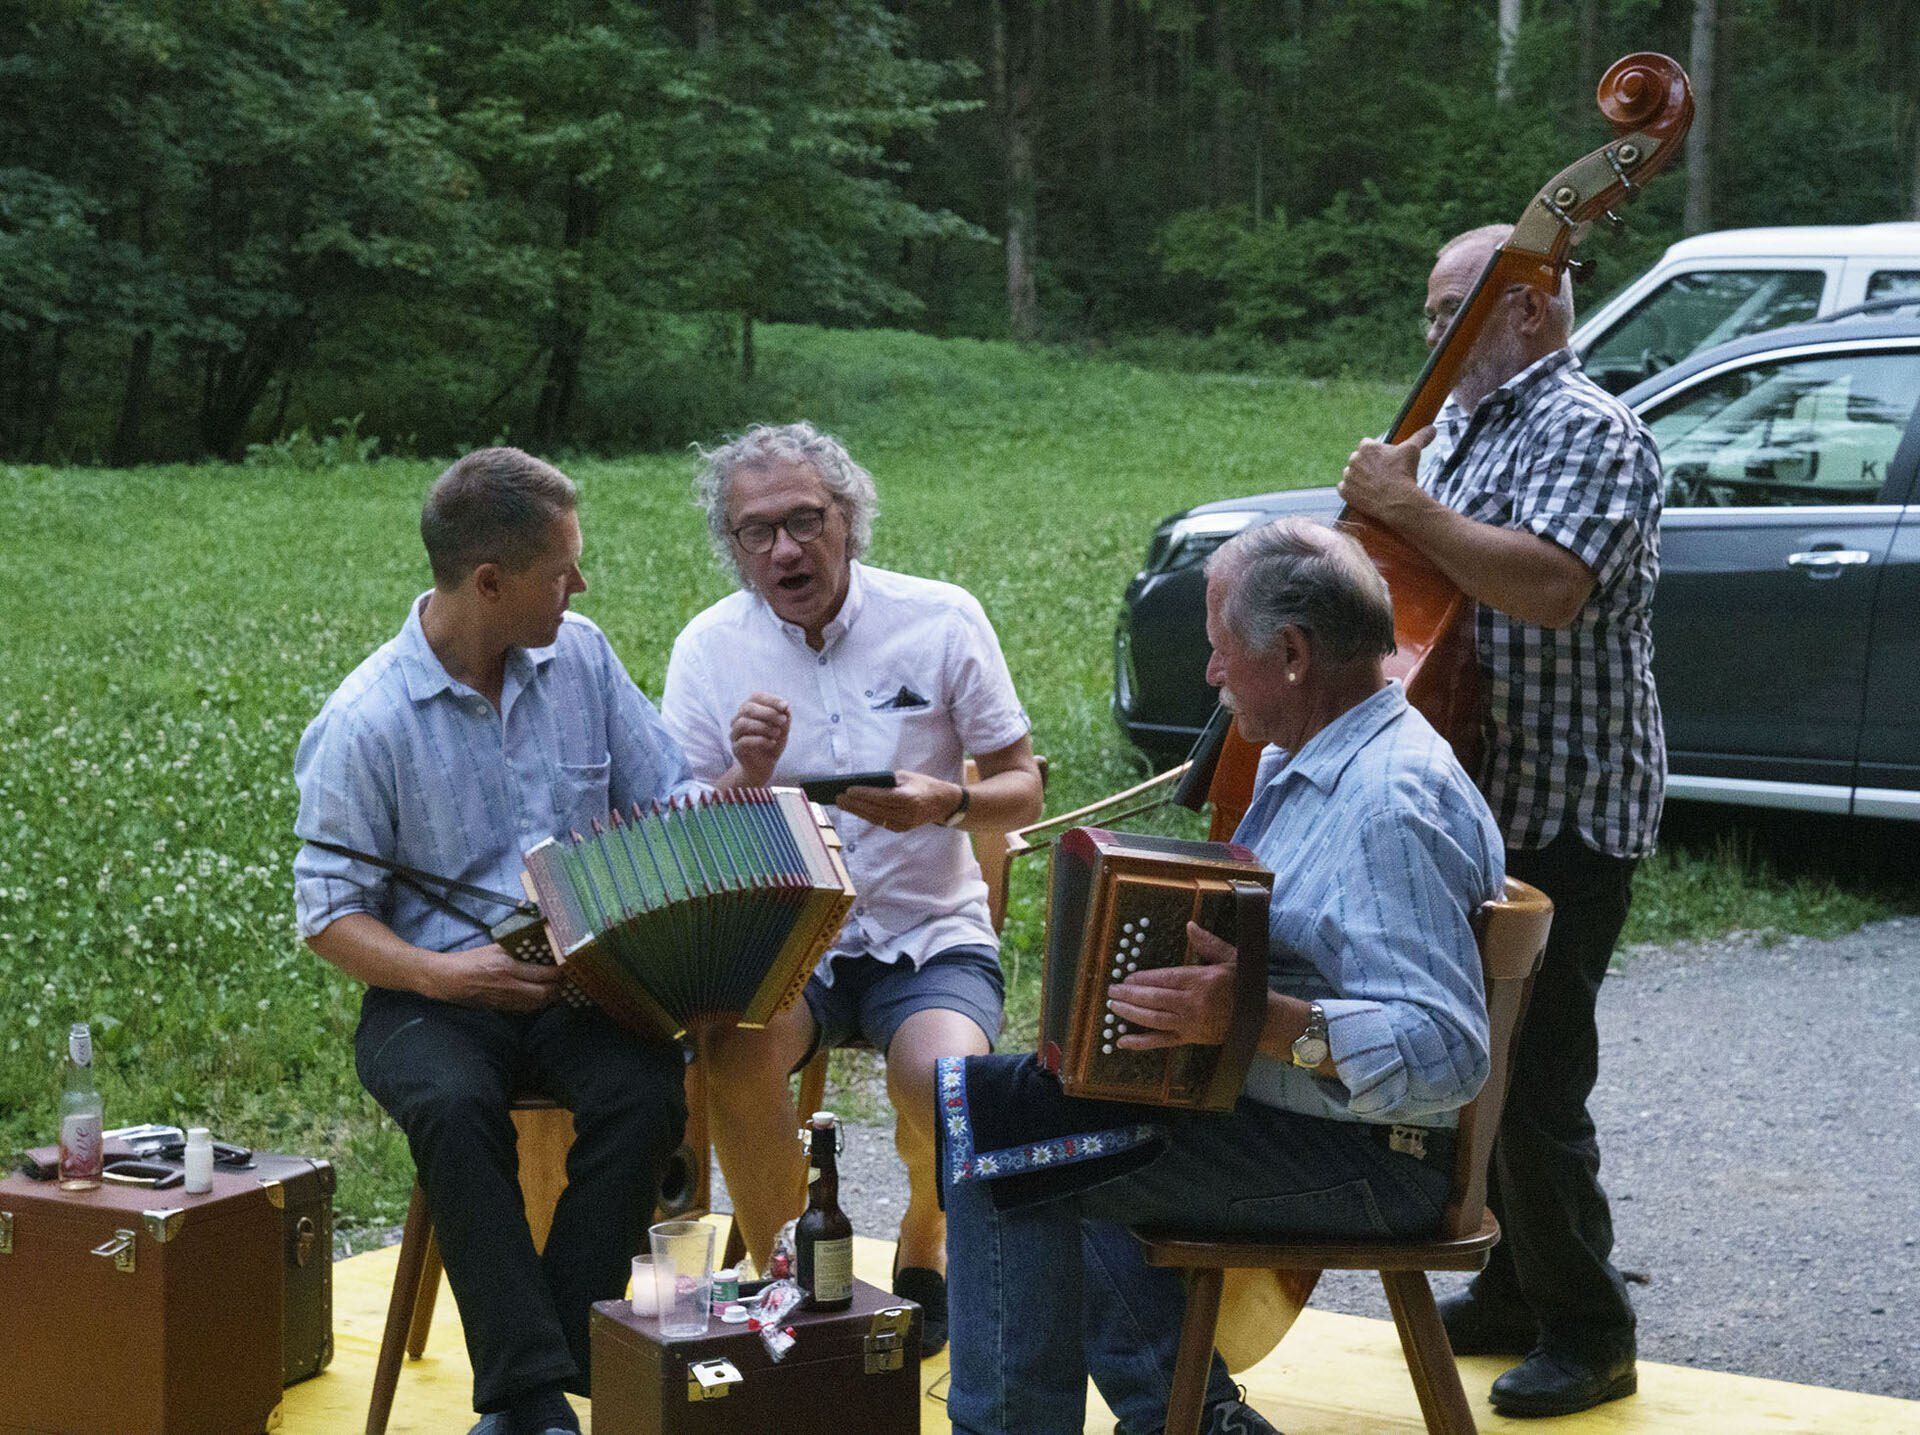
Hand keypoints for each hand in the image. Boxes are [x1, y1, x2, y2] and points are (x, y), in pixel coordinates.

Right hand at [436, 943, 564, 1012]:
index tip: (566, 966)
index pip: (543, 973)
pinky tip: (541, 998)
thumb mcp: (494, 947)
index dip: (558, 972)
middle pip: (544, 993)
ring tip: (558, 989)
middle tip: (565, 980)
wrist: (448, 979)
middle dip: (558, 988)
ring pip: (537, 1005)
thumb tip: (538, 944)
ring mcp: (505, 1000)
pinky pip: (526, 1009)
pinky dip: (537, 1004)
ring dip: (550, 998)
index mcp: (508, 967)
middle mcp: (509, 986)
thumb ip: (516, 948)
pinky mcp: (501, 1008)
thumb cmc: (470, 960)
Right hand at [728, 693, 790, 786]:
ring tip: (777, 733)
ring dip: (764, 727)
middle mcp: (738, 719)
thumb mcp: (782, 730)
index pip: (756, 697)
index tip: (785, 706)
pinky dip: (760, 741)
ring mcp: (735, 734)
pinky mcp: (736, 748)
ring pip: (743, 723)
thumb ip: (784, 718)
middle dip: (768, 712)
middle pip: (747, 708)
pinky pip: (744, 741)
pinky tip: (772, 743)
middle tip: (783, 720)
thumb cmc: (772, 743)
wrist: (763, 767)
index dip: (771, 699)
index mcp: (749, 710)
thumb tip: (785, 707)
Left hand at [834, 769, 961, 831]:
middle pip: (875, 809)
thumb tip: (863, 785)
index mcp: (909, 798)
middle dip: (855, 803)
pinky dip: (866, 815)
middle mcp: (907, 813)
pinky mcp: (901, 829)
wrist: (943, 802)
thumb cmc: (922, 784)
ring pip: (875, 818)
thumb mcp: (906, 776)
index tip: (848, 789)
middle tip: (838, 797)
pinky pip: (880, 822)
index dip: (864, 794)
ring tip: (842, 803)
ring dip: (857, 811)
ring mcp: (904, 823)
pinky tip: (855, 809)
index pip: (882, 797)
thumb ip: (887, 781)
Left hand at [1107, 921, 1238, 1049]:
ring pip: (1153, 1019)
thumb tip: (1190, 925)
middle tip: (1111, 990)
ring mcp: (1189, 1024)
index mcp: (1201, 981)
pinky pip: (1161, 1042)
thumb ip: (1208, 943)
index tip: (1127, 976)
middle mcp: (1192, 1003)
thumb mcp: (1230, 958)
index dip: (1143, 978)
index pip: (1165, 978)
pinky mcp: (1188, 1039)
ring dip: (1130, 1013)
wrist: (1260, 1019)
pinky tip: (1122, 1040)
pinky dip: (1140, 1042)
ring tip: (1113, 1006)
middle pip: (1154, 999)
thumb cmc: (1244, 985)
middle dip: (1130, 994)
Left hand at [1338, 426, 1436, 529]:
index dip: (1378, 454)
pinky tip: (1365, 493)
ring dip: (1360, 477)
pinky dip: (1353, 491)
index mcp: (1366, 447)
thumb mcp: (1413, 450)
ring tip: (1375, 485)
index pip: (1368, 445)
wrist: (1397, 501)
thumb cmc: (1405, 473)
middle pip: (1359, 460)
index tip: (1386, 462)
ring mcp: (1348, 476)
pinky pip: (1344, 488)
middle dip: (1368, 465)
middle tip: (1382, 475)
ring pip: (1352, 474)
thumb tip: (1432, 428)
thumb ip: (1420, 437)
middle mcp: (1353, 459)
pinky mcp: (1344, 491)